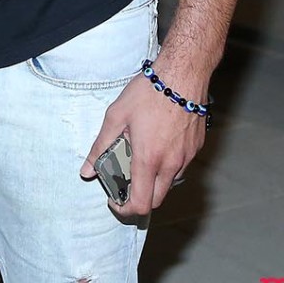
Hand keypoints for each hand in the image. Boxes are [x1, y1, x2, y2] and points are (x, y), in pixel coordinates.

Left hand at [80, 63, 208, 218]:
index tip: (115, 200)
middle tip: (126, 181)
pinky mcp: (196, 147)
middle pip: (156, 200)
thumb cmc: (149, 91)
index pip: (140, 204)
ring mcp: (187, 157)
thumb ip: (101, 146)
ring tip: (142, 156)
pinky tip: (159, 143)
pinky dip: (168, 164)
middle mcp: (171, 164)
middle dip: (139, 198)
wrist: (183, 73)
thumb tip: (87, 170)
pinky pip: (181, 166)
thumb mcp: (116, 115)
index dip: (125, 209)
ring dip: (154, 180)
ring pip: (170, 183)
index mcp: (148, 159)